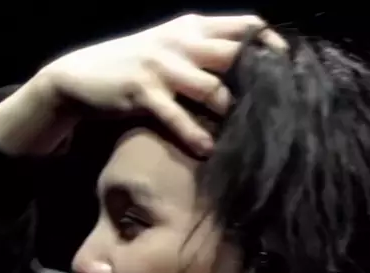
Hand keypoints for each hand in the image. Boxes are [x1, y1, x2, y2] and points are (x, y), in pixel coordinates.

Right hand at [42, 13, 285, 153]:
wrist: (79, 75)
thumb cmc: (131, 66)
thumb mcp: (169, 49)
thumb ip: (203, 55)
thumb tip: (243, 75)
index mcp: (191, 27)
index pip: (245, 26)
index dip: (272, 47)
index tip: (290, 74)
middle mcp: (181, 42)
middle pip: (236, 55)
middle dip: (261, 81)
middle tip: (281, 110)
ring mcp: (162, 66)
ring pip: (212, 88)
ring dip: (232, 113)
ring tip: (249, 137)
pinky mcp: (143, 92)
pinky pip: (177, 117)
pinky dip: (195, 135)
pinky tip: (208, 150)